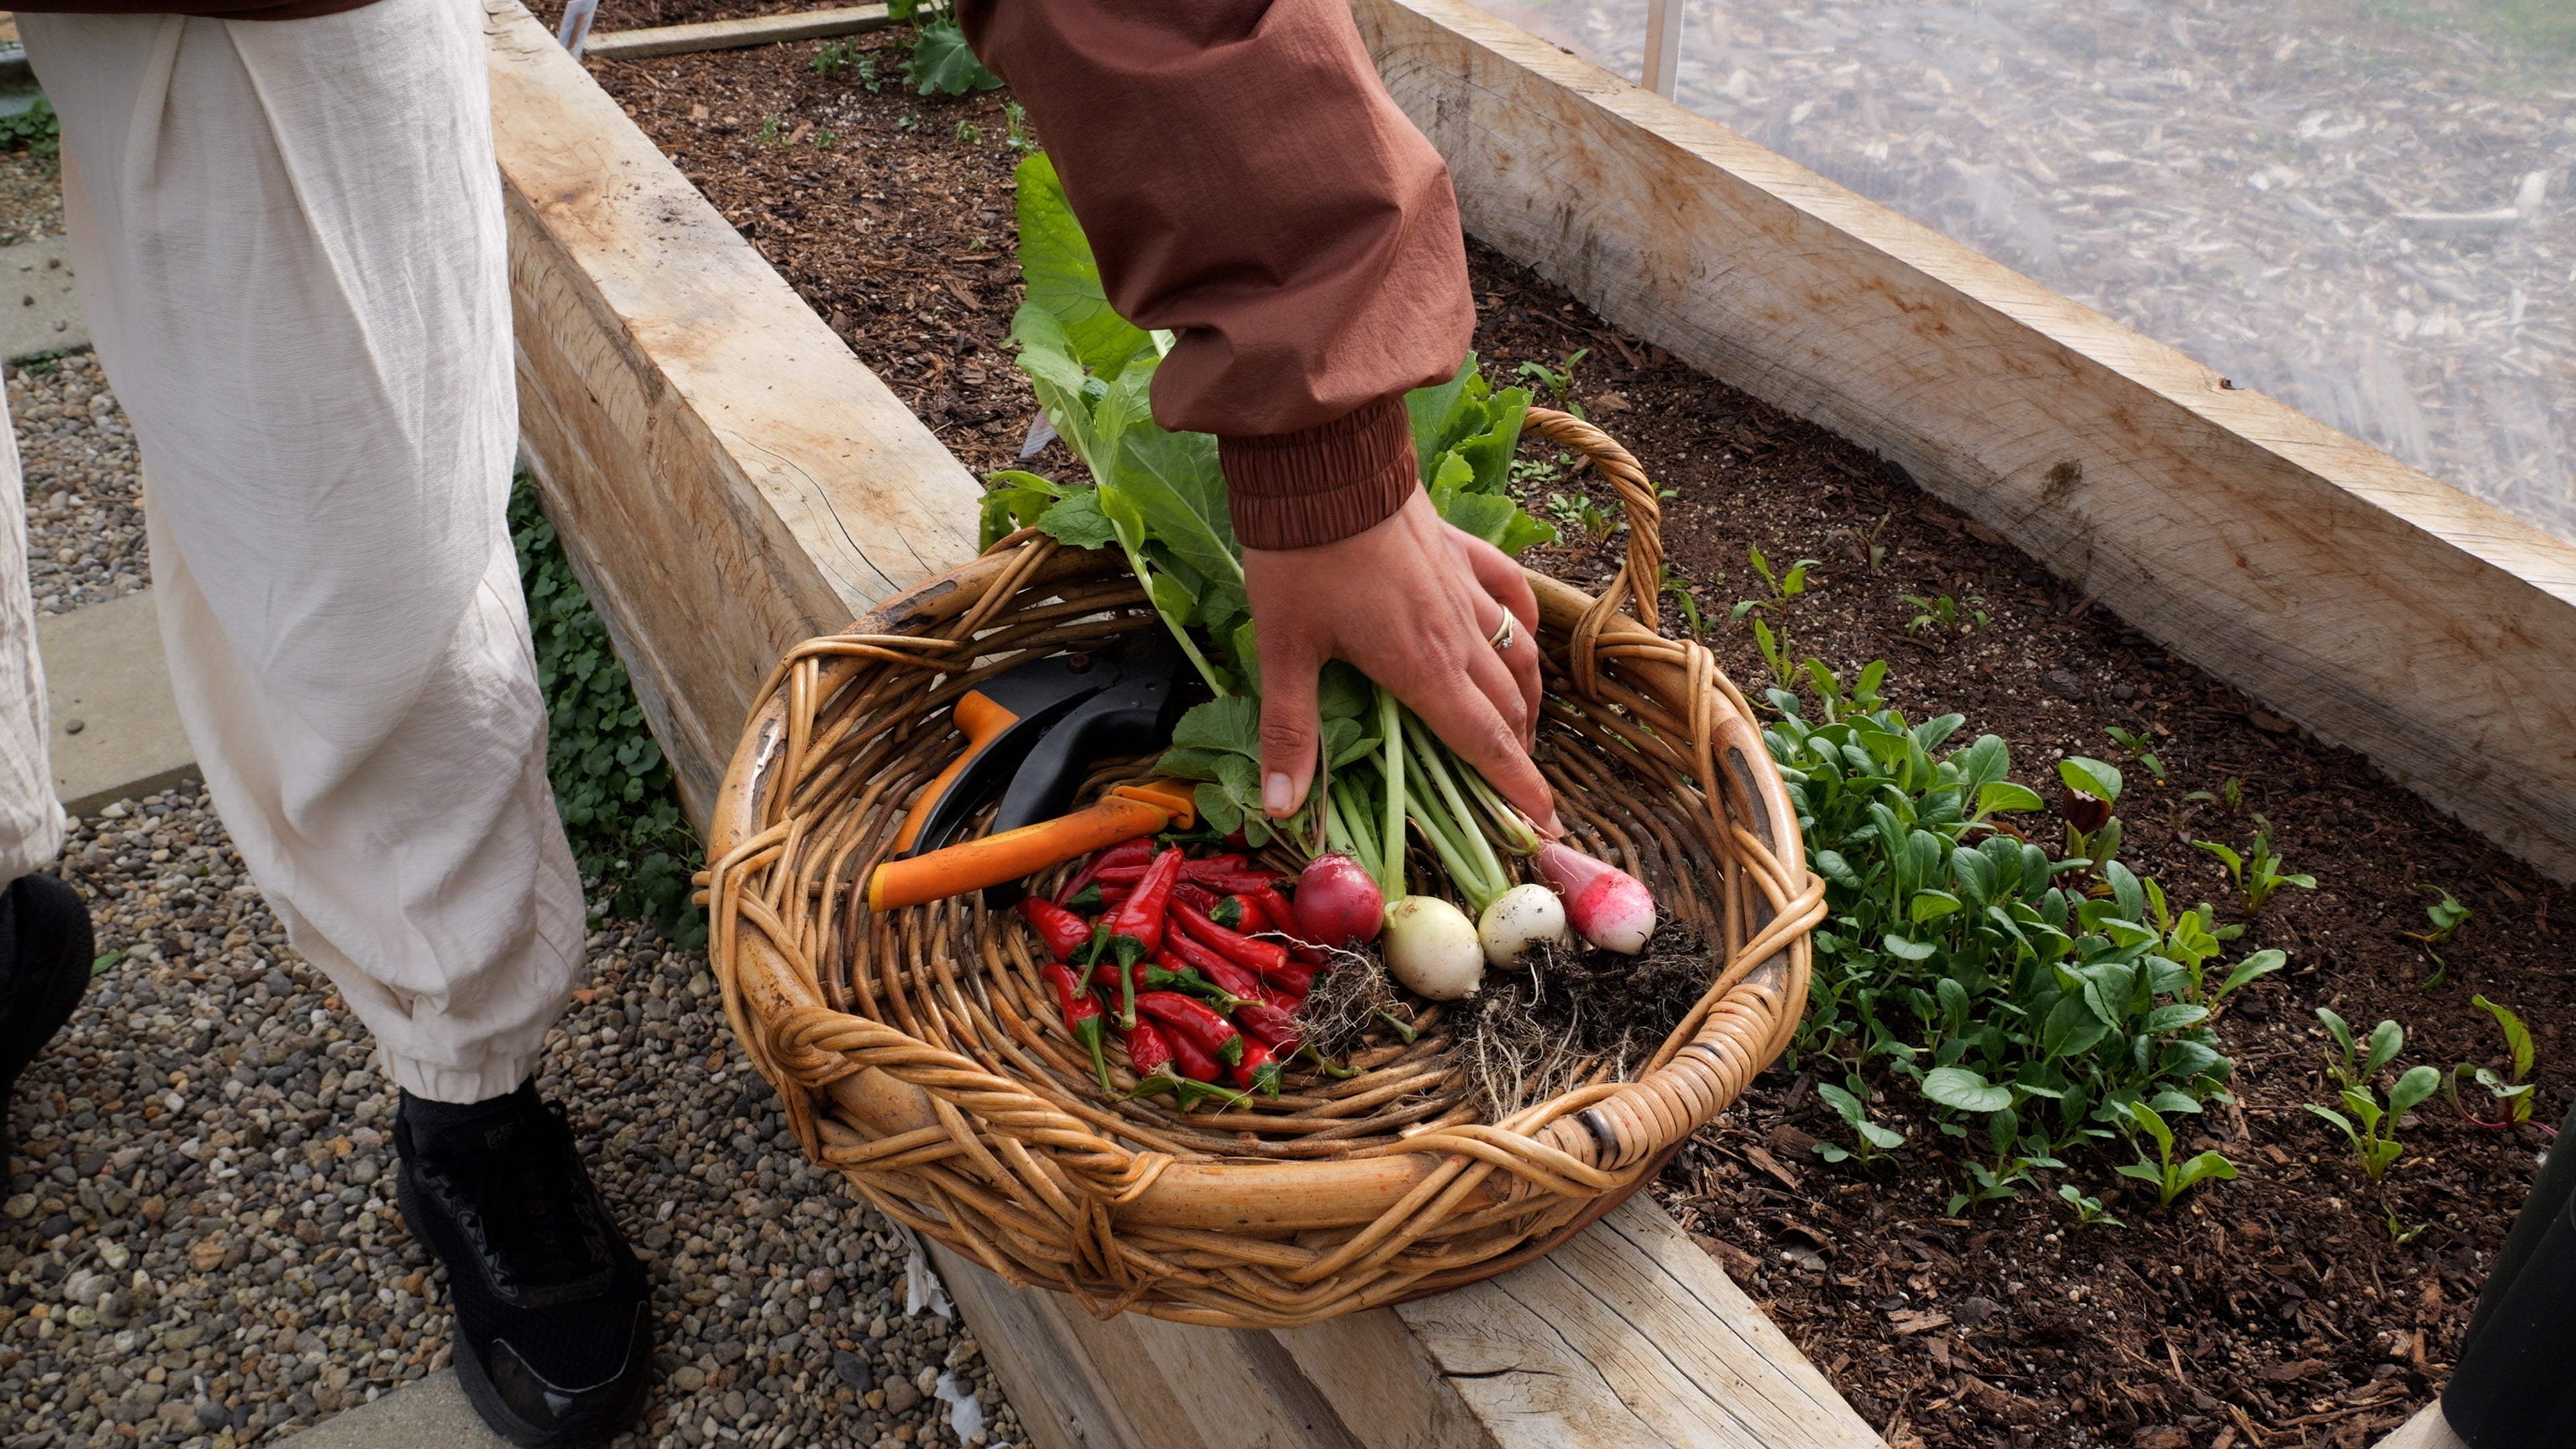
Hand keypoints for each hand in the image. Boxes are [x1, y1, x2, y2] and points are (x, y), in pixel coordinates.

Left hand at [1243, 490, 1559, 835]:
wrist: (1323, 465)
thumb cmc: (1300, 558)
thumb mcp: (1283, 648)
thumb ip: (1289, 729)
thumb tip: (1280, 806)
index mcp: (1422, 667)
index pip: (1485, 742)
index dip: (1518, 788)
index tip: (1546, 825)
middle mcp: (1458, 634)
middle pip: (1507, 706)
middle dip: (1521, 753)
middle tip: (1521, 788)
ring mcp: (1465, 589)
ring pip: (1517, 653)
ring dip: (1527, 697)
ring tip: (1524, 728)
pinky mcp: (1462, 551)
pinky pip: (1510, 591)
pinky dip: (1523, 622)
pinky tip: (1523, 636)